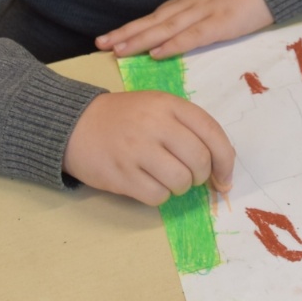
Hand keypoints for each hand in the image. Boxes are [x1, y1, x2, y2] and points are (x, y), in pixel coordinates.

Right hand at [63, 91, 234, 204]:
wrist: (76, 125)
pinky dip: (159, 195)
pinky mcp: (122, 175)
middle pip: (199, 161)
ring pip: (181, 181)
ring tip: (166, 177)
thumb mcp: (158, 107)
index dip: (225, 160)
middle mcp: (155, 124)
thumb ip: (189, 129)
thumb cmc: (125, 118)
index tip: (224, 177)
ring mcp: (137, 150)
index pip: (213, 134)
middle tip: (190, 176)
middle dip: (201, 176)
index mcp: (169, 104)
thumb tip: (220, 169)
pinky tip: (147, 183)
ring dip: (180, 187)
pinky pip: (157, 196)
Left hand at [95, 0, 272, 59]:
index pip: (156, 16)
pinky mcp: (221, 23)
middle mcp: (191, 5)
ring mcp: (205, 13)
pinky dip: (173, 45)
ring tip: (117, 50)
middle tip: (100, 43)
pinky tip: (156, 53)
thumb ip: (202, 9)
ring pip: (165, 28)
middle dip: (126, 33)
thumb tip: (186, 25)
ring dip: (140, 39)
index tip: (111, 36)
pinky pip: (193, 36)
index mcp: (191, 0)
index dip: (133, 27)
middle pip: (153, 21)